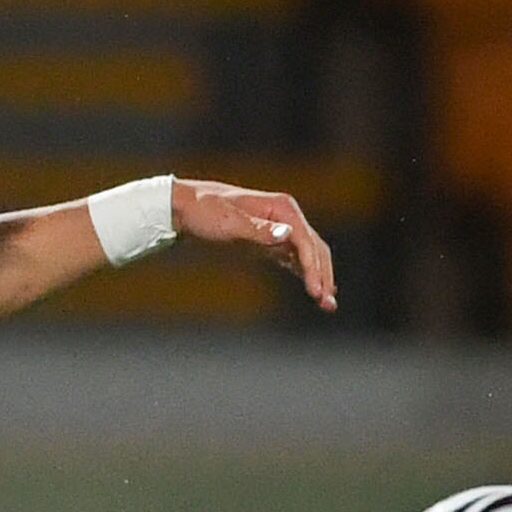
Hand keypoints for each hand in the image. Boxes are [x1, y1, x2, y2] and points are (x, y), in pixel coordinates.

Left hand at [173, 179, 336, 313]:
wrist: (184, 208)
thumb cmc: (205, 211)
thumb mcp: (230, 222)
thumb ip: (259, 230)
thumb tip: (288, 234)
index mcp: (281, 208)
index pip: (306, 241)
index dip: (313, 266)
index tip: (316, 291)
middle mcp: (285, 217)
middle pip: (314, 248)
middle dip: (322, 275)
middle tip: (327, 303)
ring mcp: (279, 229)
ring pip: (307, 255)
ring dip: (318, 277)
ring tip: (326, 303)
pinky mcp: (269, 242)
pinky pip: (294, 259)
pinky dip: (305, 274)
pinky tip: (313, 290)